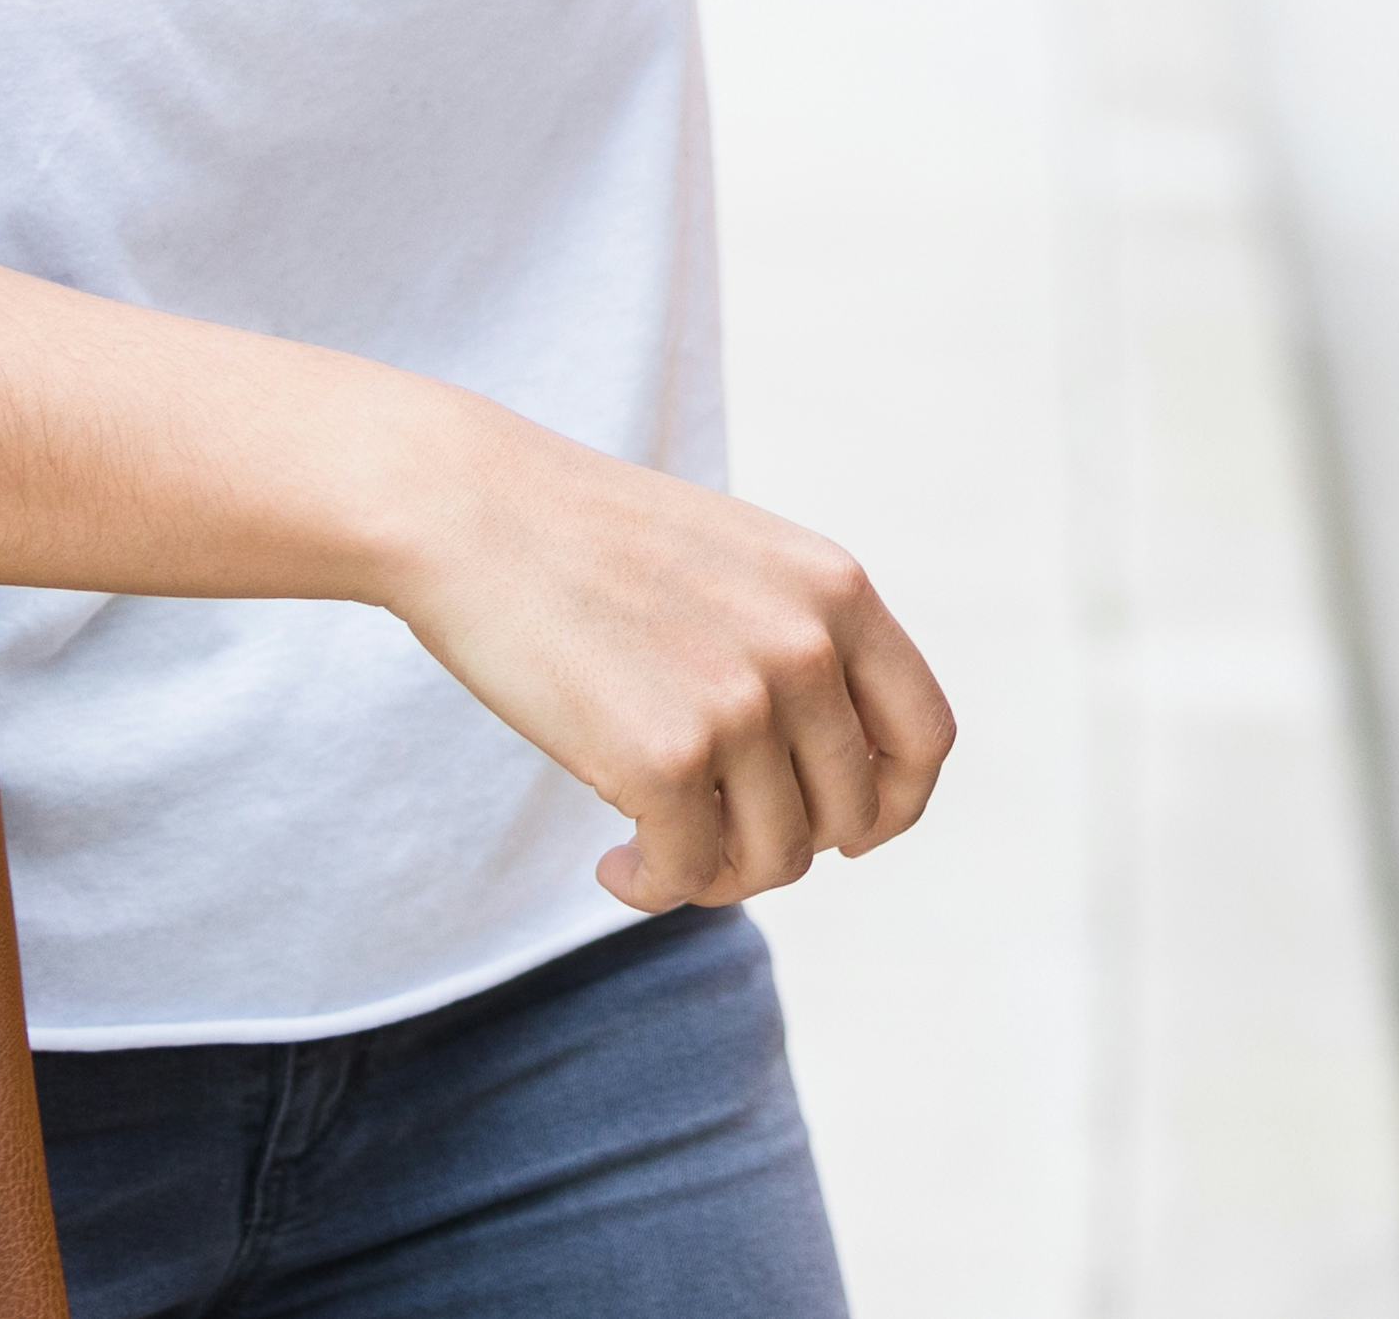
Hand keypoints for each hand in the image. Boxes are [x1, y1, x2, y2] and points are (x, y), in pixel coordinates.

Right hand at [381, 404, 955, 907]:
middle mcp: (807, 644)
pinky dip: (653, 888)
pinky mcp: (664, 756)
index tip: (846, 832)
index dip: (894, 805)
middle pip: (850, 814)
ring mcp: (741, 700)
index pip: (925, 736)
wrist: (473, 509)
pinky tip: (612, 867)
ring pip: (776, 858)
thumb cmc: (592, 543)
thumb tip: (839, 782)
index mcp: (838, 589)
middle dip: (785, 848)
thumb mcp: (741, 563)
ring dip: (718, 878)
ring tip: (658, 854)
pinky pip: (689, 872)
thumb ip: (801, 644)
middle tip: (714, 842)